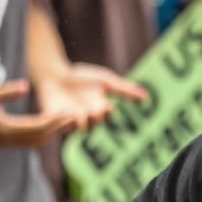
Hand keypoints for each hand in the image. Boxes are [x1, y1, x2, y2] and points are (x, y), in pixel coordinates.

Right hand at [0, 80, 78, 147]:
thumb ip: (5, 92)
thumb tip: (26, 86)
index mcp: (4, 129)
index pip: (35, 126)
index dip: (53, 121)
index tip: (68, 114)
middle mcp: (8, 139)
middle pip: (40, 136)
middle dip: (58, 127)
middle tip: (77, 118)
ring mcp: (7, 143)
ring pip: (37, 141)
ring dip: (53, 133)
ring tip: (70, 123)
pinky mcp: (7, 141)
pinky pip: (31, 141)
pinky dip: (45, 135)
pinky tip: (54, 129)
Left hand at [34, 64, 148, 130]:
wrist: (55, 73)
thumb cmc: (81, 77)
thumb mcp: (105, 81)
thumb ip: (124, 90)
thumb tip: (147, 96)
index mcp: (100, 110)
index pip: (106, 116)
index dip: (106, 112)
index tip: (106, 105)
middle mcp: (87, 119)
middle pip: (94, 124)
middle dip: (95, 117)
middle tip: (93, 109)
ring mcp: (70, 121)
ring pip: (78, 128)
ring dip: (80, 122)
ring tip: (78, 114)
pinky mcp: (54, 120)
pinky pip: (59, 126)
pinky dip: (62, 122)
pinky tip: (64, 112)